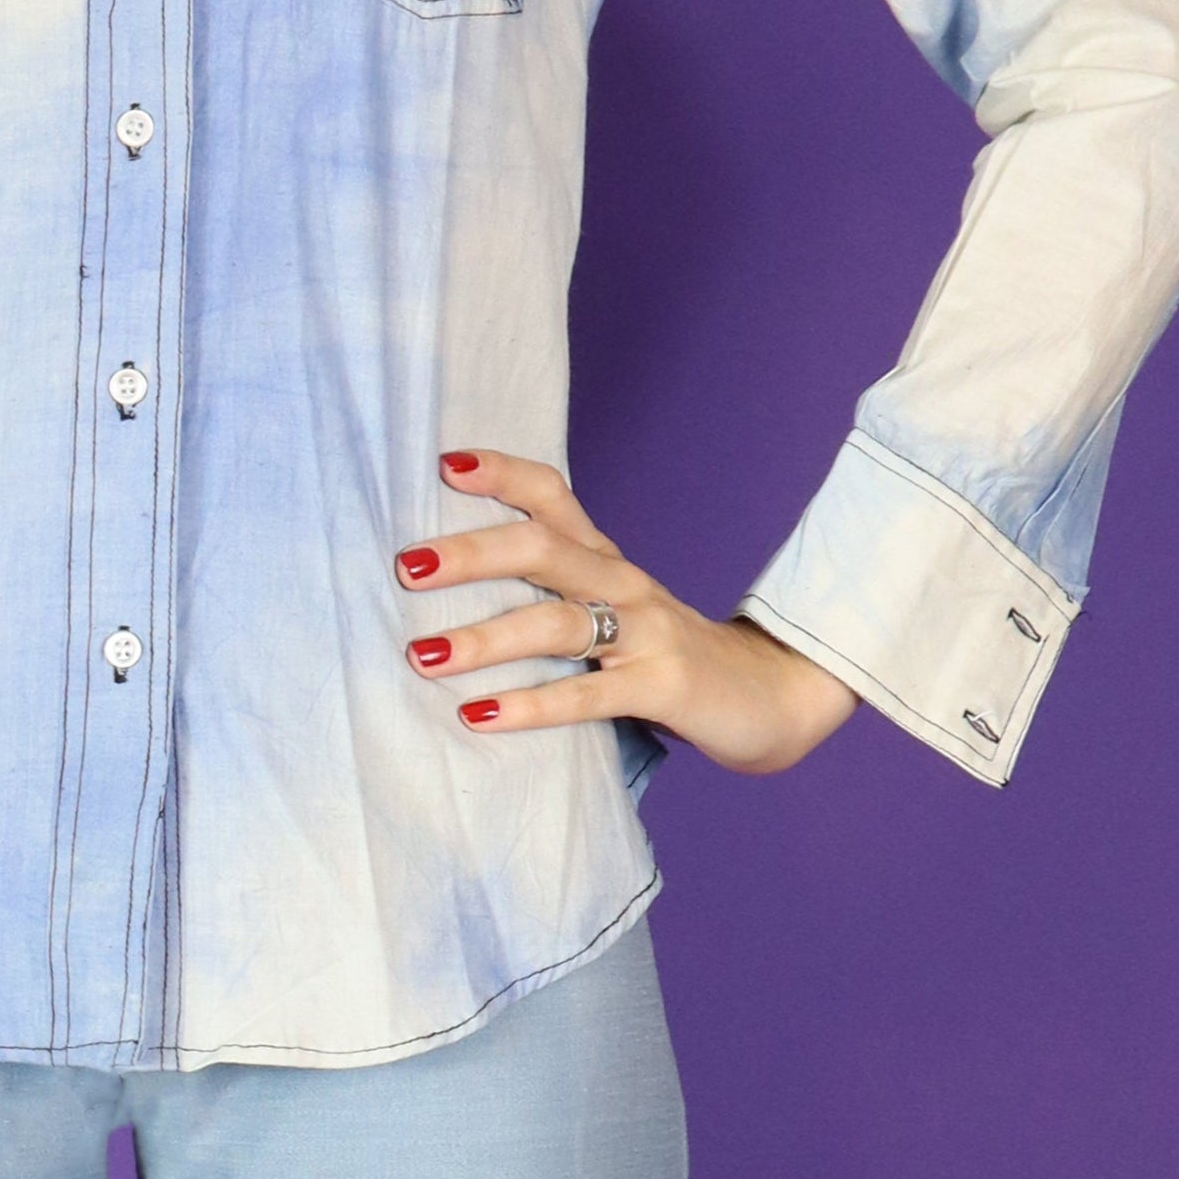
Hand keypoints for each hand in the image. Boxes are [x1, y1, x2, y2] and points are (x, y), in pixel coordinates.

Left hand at [395, 449, 858, 775]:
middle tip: (405, 568)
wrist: (772, 695)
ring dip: (483, 639)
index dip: (500, 473)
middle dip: (470, 555)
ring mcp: (646, 632)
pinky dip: (528, 705)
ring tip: (421, 656)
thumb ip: (546, 591)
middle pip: (541, 548)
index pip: (549, 494)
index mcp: (602, 556)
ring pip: (555, 622)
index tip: (441, 464)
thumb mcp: (608, 607)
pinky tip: (478, 714)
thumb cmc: (663, 650)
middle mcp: (621, 581)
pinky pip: (586, 696)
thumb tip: (443, 582)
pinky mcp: (662, 688)